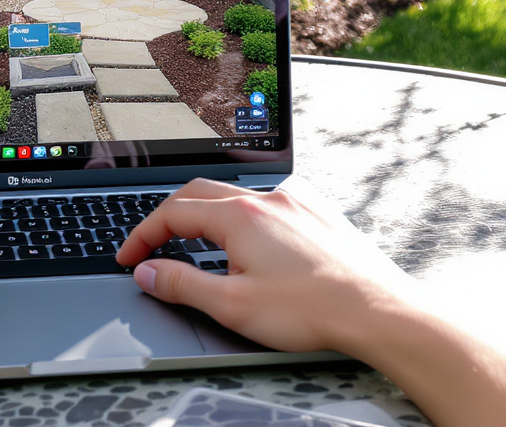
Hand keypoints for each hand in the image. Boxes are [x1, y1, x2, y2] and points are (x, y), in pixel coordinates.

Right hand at [116, 179, 410, 353]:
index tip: (129, 258)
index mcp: (239, 216)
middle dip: (168, 217)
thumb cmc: (312, 309)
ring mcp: (294, 203)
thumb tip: (148, 273)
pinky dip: (242, 218)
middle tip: (152, 244)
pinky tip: (248, 243)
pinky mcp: (316, 214)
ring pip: (235, 196)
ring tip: (195, 244)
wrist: (376, 310)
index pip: (172, 213)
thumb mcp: (231, 305)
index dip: (142, 236)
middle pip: (199, 194)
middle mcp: (265, 199)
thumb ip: (181, 285)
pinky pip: (267, 204)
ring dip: (206, 215)